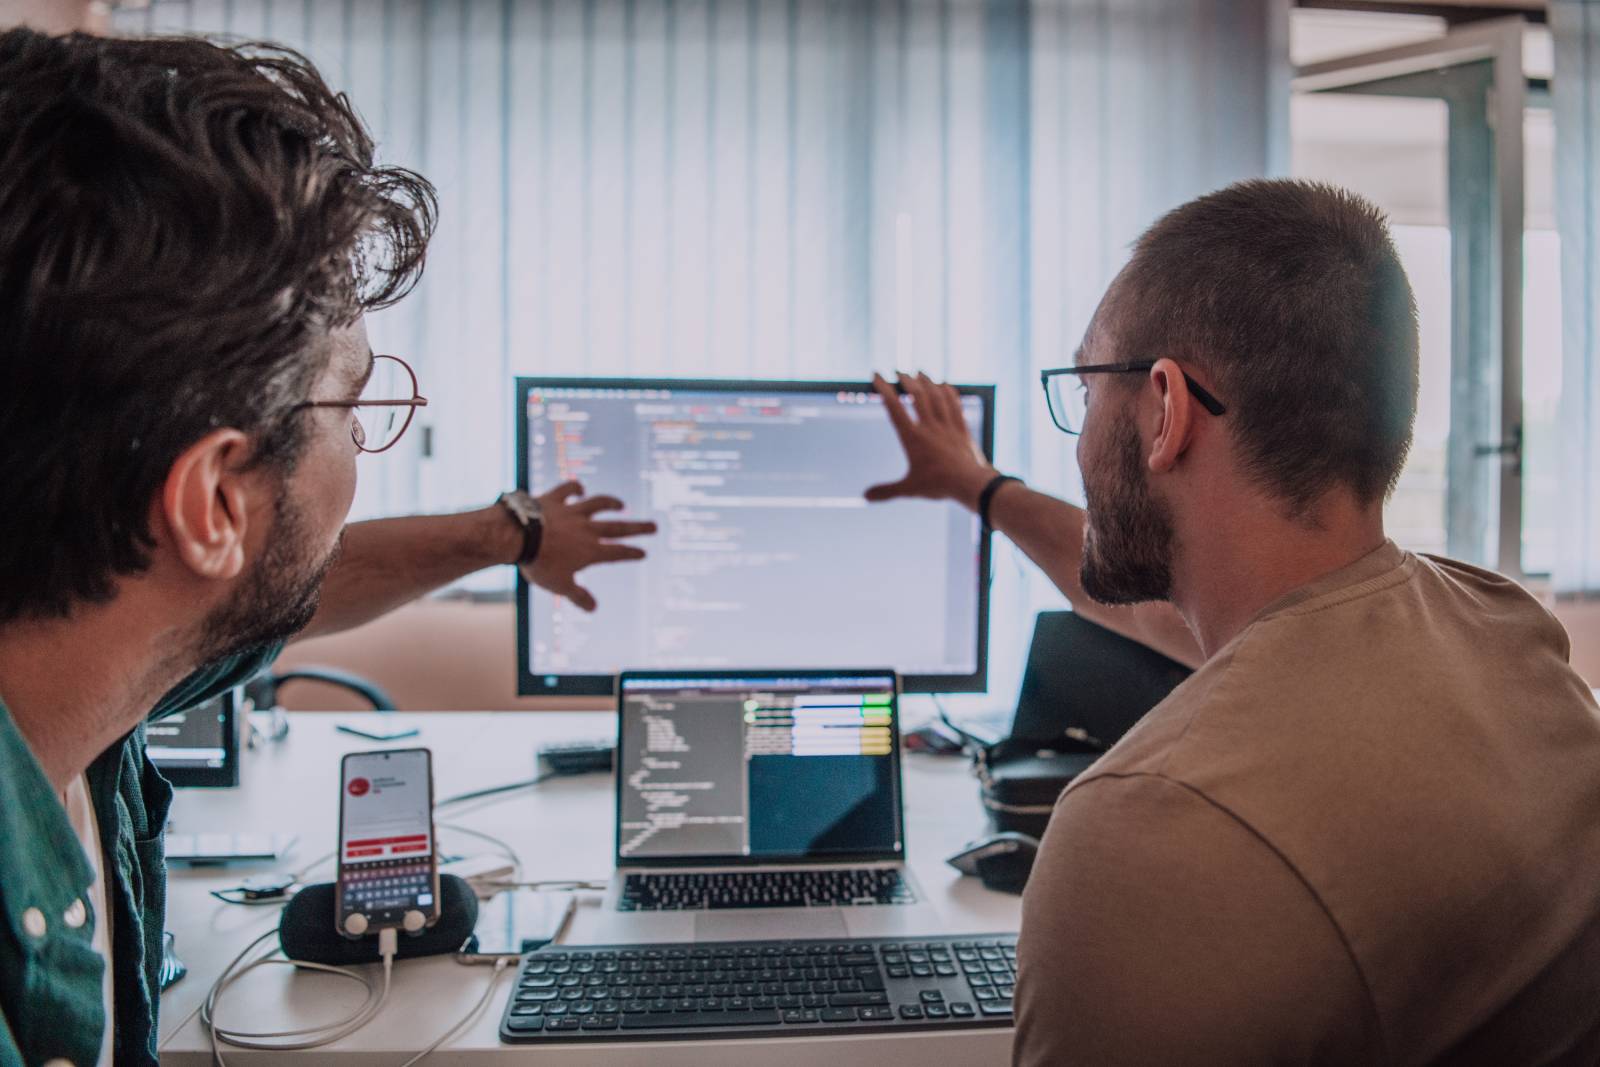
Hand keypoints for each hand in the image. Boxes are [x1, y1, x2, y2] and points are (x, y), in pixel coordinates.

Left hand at [520, 481, 656, 611]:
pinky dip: (576, 487)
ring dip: (611, 503)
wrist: (517, 536)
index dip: (632, 553)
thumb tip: (594, 608)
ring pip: (598, 504)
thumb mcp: (559, 585)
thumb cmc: (539, 563)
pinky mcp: (554, 499)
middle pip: (617, 527)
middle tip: (654, 526)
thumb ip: (578, 596)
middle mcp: (586, 529)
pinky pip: (569, 489)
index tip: (643, 553)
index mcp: (590, 551)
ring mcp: (571, 512)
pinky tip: (581, 489)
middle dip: (637, 528)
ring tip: (621, 505)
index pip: (617, 553)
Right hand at [864, 372, 996, 509]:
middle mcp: (930, 427)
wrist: (970, 484)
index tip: (877, 375)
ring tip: (920, 372)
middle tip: (898, 371)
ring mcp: (947, 426)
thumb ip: (886, 491)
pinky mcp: (962, 429)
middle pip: (917, 395)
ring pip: (936, 396)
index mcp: (913, 437)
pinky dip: (948, 392)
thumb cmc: (938, 486)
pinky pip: (954, 404)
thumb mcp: (909, 489)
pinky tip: (945, 385)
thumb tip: (865, 496)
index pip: (894, 407)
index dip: (884, 389)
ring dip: (927, 381)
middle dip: (906, 380)